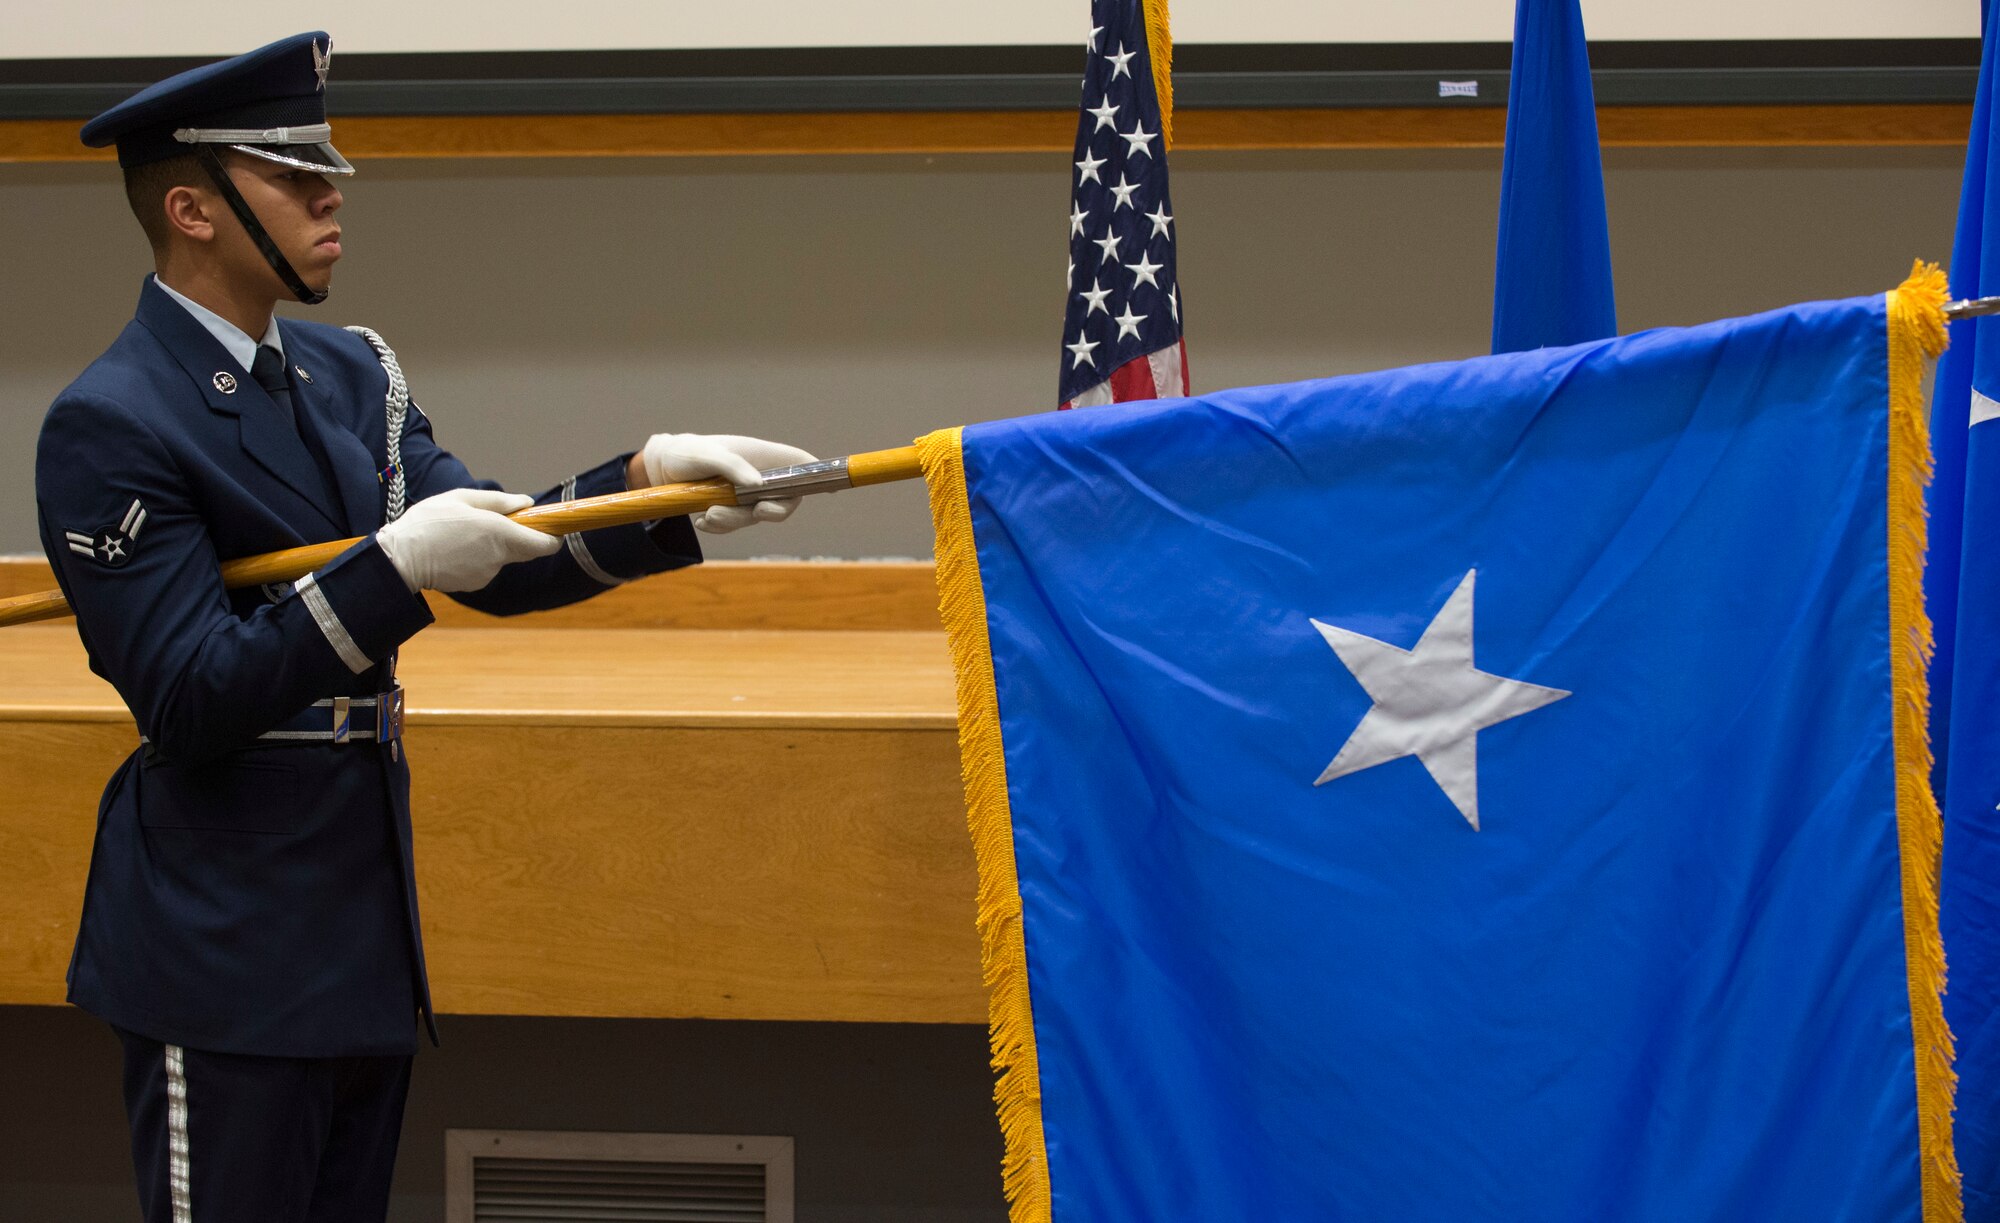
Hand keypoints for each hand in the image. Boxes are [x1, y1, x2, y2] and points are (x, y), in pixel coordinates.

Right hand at [375, 488, 562, 592]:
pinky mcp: (476, 584)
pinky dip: (478, 558)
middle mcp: (499, 556)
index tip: (550, 528)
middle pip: (527, 551)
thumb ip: (498, 501)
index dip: (552, 537)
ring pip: (503, 557)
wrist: (400, 558)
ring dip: (494, 547)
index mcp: (500, 533)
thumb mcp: (461, 499)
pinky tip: (455, 549)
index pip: (544, 544)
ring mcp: (488, 573)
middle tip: (498, 523)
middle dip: (522, 537)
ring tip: (462, 534)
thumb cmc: (428, 522)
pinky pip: (486, 567)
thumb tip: (526, 503)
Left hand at [638, 433, 817, 533]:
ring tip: (707, 514)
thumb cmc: (687, 453)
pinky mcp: (730, 509)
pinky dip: (720, 527)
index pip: (800, 463)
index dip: (819, 474)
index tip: (832, 487)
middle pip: (785, 499)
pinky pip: (735, 526)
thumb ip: (733, 467)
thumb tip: (760, 485)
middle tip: (756, 513)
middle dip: (772, 511)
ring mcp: (746, 494)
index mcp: (762, 456)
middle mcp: (759, 476)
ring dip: (734, 521)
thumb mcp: (706, 455)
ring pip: (755, 517)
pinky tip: (701, 520)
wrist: (661, 469)